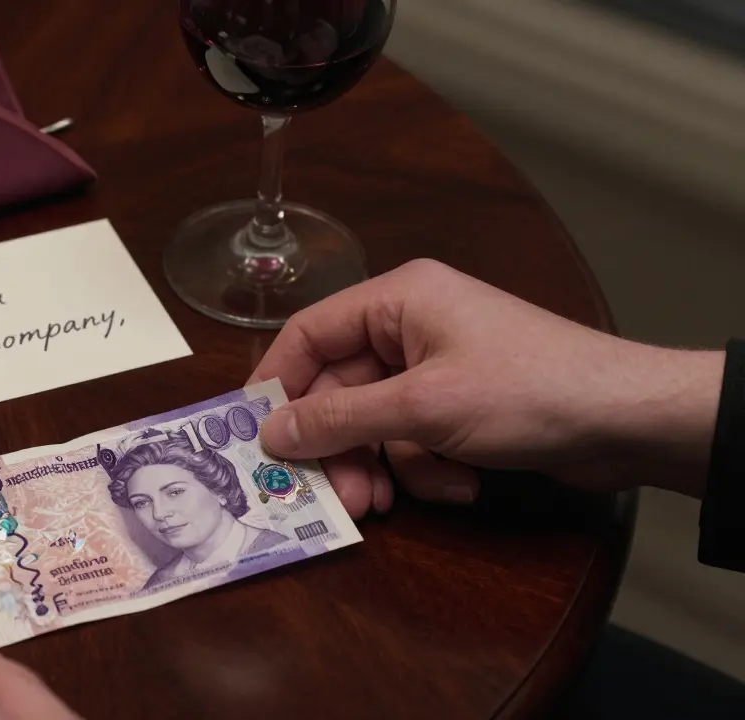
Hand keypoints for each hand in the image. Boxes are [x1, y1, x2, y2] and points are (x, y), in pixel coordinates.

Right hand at [249, 259, 722, 518]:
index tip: (253, 438)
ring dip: (382, 465)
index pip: (308, 334)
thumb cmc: (525, 391)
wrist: (628, 420)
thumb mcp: (421, 408)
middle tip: (333, 497)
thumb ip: (338, 420)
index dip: (276, 385)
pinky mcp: (461, 405)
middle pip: (340, 389)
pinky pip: (414, 437)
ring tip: (389, 503)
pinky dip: (426, 467)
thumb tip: (269, 433)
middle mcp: (411, 326)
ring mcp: (438, 366)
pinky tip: (457, 484)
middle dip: (338, 446)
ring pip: (375, 421)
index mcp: (397, 300)